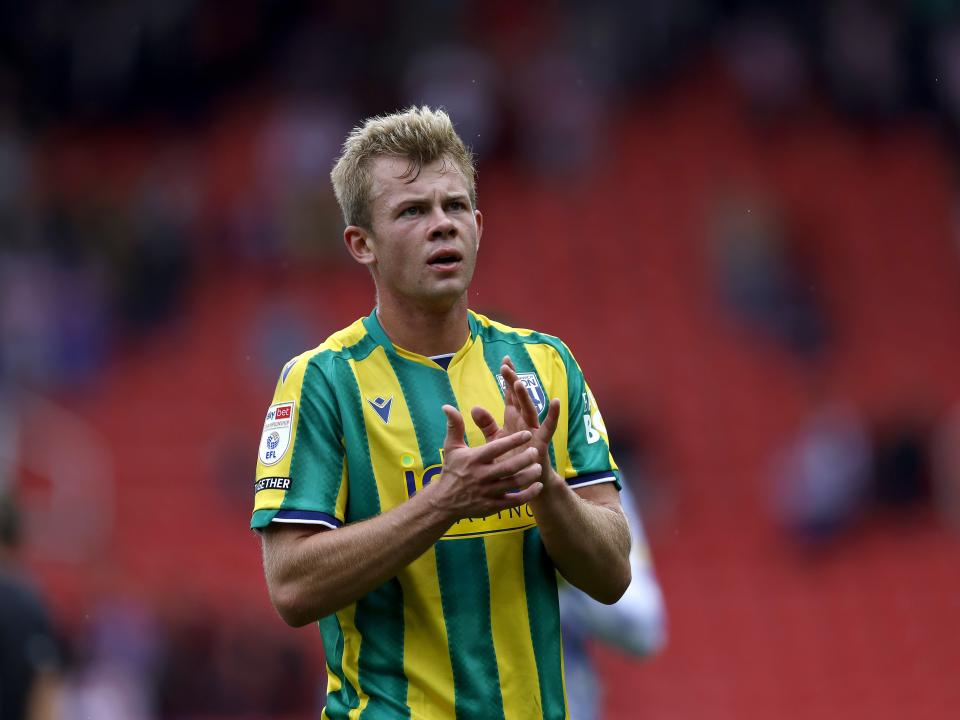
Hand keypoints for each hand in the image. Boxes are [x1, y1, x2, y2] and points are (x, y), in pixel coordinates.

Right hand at [423, 404, 543, 520]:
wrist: (443, 503)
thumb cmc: (451, 470)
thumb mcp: (451, 448)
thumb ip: (454, 426)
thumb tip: (448, 406)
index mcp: (474, 459)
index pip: (496, 448)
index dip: (513, 441)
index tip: (527, 434)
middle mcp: (481, 476)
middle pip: (508, 467)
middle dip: (524, 459)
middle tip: (536, 451)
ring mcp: (487, 492)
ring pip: (513, 484)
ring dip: (528, 476)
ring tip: (538, 467)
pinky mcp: (493, 506)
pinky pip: (514, 501)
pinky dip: (528, 494)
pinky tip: (537, 486)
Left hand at [471, 356, 561, 488]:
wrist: (522, 483)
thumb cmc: (509, 460)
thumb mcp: (495, 440)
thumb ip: (486, 424)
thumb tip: (474, 408)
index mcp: (512, 419)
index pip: (509, 395)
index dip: (507, 379)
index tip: (503, 362)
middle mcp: (524, 421)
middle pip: (519, 398)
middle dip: (513, 381)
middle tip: (506, 366)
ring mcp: (533, 430)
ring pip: (530, 409)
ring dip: (525, 396)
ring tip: (519, 382)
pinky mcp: (542, 442)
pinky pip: (549, 427)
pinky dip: (553, 415)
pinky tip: (556, 402)